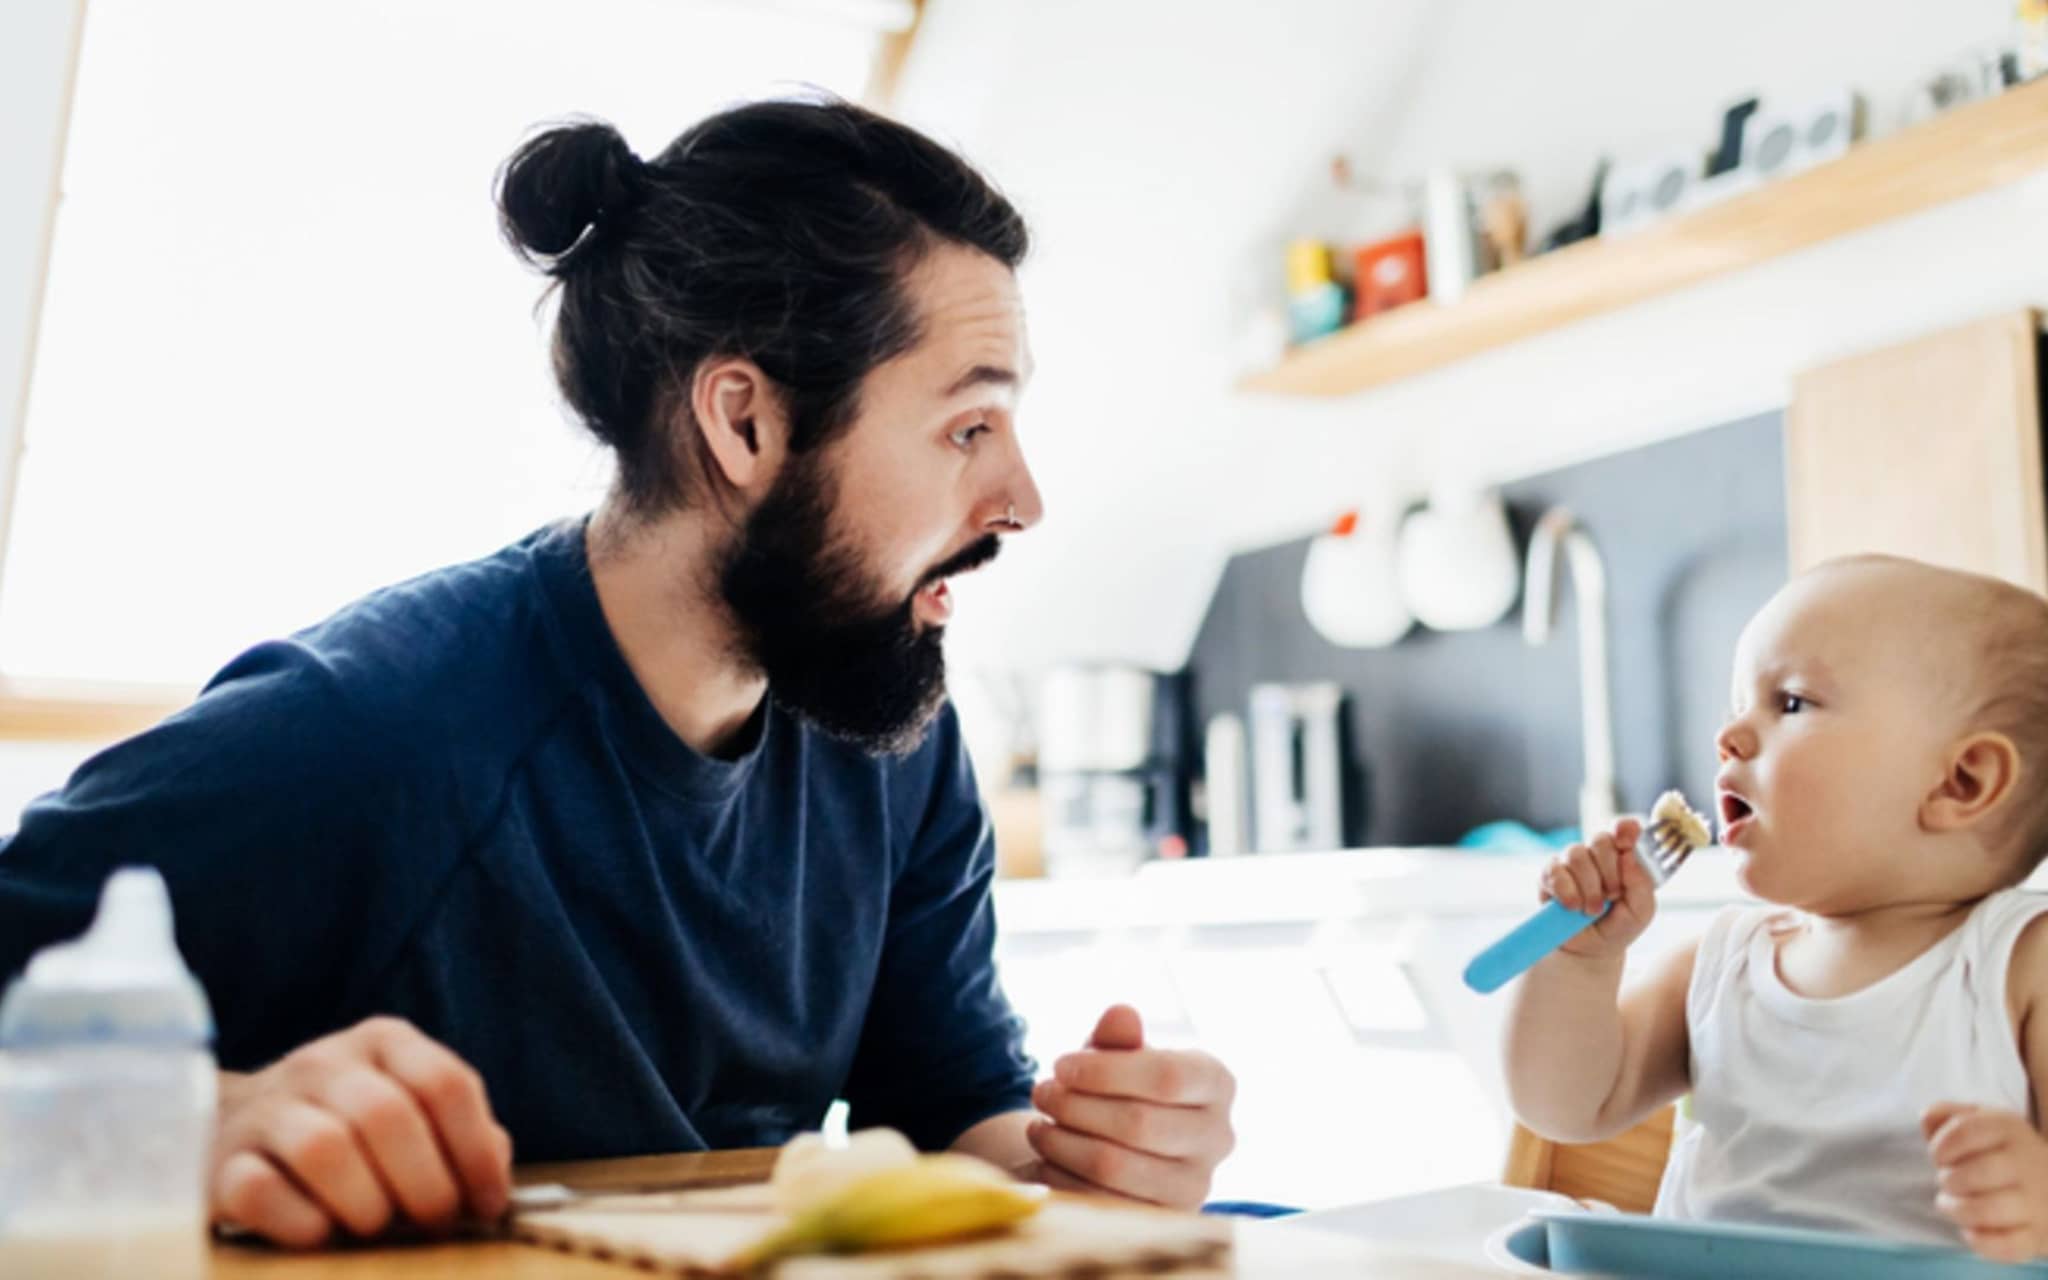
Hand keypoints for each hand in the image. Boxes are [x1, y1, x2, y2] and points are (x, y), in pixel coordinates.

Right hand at [211, 1016, 513, 1247]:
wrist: (238, 1133)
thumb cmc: (354, 1134)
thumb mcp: (413, 1116)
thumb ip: (463, 1139)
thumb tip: (492, 1183)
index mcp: (384, 1042)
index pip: (445, 1083)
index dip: (476, 1151)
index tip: (487, 1205)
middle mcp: (322, 1063)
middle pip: (388, 1116)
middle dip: (426, 1186)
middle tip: (434, 1225)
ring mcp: (266, 1108)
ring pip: (324, 1149)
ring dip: (366, 1206)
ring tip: (377, 1228)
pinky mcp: (220, 1162)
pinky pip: (260, 1192)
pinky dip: (301, 1225)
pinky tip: (320, 1235)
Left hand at [1025, 1005, 1234, 1209]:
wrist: (1121, 1145)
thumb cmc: (1120, 1087)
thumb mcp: (1116, 1056)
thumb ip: (1118, 1036)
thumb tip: (1121, 1014)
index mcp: (1217, 1083)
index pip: (1167, 1076)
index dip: (1105, 1070)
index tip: (1060, 1064)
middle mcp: (1218, 1137)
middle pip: (1139, 1122)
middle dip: (1076, 1105)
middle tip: (1040, 1092)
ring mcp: (1196, 1185)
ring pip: (1115, 1164)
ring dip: (1063, 1141)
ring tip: (1036, 1123)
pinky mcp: (1161, 1220)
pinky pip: (1100, 1200)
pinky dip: (1063, 1176)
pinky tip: (1045, 1156)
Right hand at [1542, 818, 1653, 960]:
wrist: (1590, 949)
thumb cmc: (1619, 926)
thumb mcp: (1642, 911)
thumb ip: (1642, 884)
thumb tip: (1628, 856)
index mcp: (1623, 856)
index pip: (1624, 828)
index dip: (1625, 829)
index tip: (1626, 842)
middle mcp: (1596, 854)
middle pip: (1601, 840)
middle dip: (1609, 872)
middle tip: (1612, 896)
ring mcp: (1571, 862)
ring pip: (1577, 854)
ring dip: (1589, 887)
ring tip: (1592, 910)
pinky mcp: (1549, 875)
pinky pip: (1556, 871)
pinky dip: (1567, 892)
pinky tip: (1572, 907)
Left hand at [1924, 1102, 2047, 1261]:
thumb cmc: (1998, 1150)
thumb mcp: (1977, 1121)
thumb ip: (1945, 1114)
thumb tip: (1926, 1119)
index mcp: (2008, 1129)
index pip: (1964, 1132)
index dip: (1940, 1147)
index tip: (1939, 1157)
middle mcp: (2027, 1163)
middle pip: (1976, 1173)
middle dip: (1949, 1180)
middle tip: (1949, 1182)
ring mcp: (2036, 1202)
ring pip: (1989, 1211)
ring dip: (1958, 1210)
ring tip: (1951, 1204)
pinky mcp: (2037, 1236)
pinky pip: (2008, 1245)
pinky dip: (1980, 1241)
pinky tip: (1971, 1231)